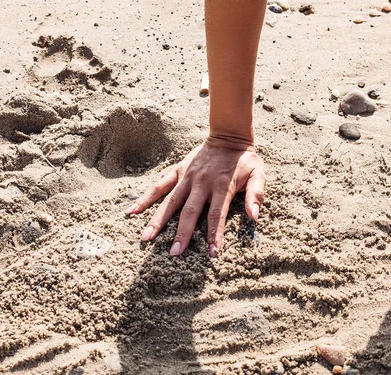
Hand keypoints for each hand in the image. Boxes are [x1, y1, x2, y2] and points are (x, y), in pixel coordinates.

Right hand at [125, 137, 265, 257]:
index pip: (216, 214)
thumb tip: (254, 217)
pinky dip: (145, 198)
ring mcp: (186, 177)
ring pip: (169, 201)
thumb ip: (256, 195)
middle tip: (174, 254)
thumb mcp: (258, 174)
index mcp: (222, 185)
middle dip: (182, 234)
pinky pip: (159, 186)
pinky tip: (132, 211)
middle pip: (189, 212)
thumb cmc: (245, 160)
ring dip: (157, 220)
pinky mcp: (177, 171)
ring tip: (146, 239)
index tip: (211, 253)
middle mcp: (201, 182)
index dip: (214, 234)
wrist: (228, 137)